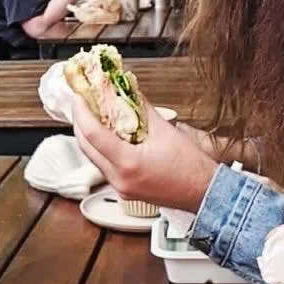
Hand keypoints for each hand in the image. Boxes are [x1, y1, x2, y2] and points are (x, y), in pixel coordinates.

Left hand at [72, 96, 217, 211]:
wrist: (204, 193)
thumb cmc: (191, 167)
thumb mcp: (165, 130)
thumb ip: (141, 108)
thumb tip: (127, 90)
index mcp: (128, 164)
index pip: (92, 135)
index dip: (82, 112)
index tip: (79, 96)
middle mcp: (119, 179)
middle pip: (86, 148)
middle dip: (80, 123)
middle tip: (82, 103)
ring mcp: (120, 187)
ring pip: (93, 158)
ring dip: (90, 136)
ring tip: (93, 115)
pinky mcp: (124, 190)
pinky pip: (105, 167)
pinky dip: (102, 149)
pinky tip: (108, 135)